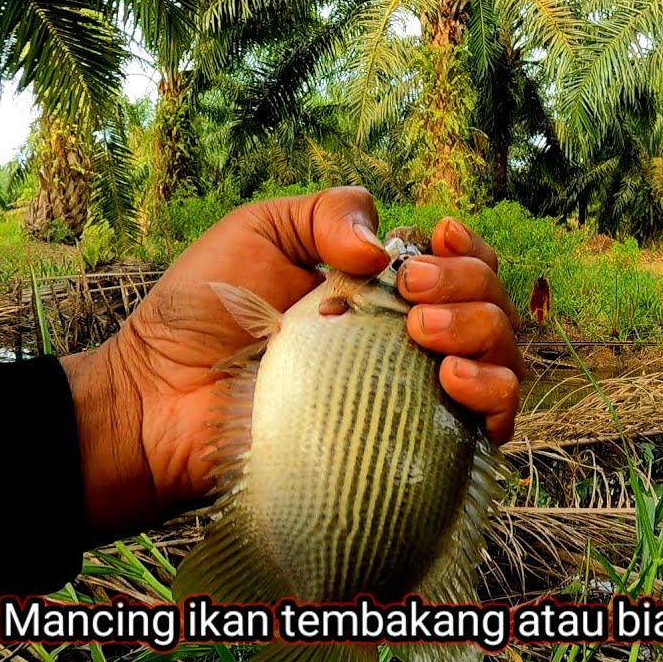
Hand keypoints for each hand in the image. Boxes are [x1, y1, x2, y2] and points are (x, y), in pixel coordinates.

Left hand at [60, 186, 522, 541]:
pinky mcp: (412, 449)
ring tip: (425, 333)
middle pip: (491, 306)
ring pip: (502, 360)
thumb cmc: (201, 315)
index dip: (466, 248)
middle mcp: (408, 342)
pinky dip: (494, 397)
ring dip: (484, 333)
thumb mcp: (258, 231)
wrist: (161, 401)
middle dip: (469, 284)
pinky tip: (453, 381)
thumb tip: (386, 250)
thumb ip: (325, 212)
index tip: (436, 237)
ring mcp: (413, 396)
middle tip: (408, 292)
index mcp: (381, 290)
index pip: (462, 265)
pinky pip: (488, 427)